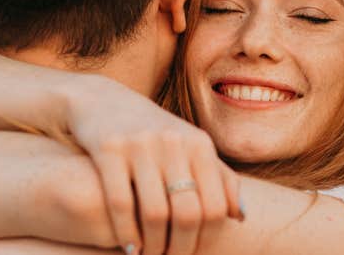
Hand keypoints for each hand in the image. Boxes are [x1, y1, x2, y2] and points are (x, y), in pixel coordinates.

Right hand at [66, 75, 243, 254]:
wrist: (103, 102)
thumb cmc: (154, 133)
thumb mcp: (190, 147)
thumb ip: (219, 177)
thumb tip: (240, 216)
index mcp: (199, 145)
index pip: (215, 207)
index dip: (206, 239)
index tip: (194, 254)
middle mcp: (174, 142)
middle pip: (187, 214)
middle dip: (180, 248)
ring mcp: (140, 144)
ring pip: (154, 213)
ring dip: (153, 246)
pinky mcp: (108, 148)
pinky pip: (120, 203)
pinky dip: (126, 233)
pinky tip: (129, 248)